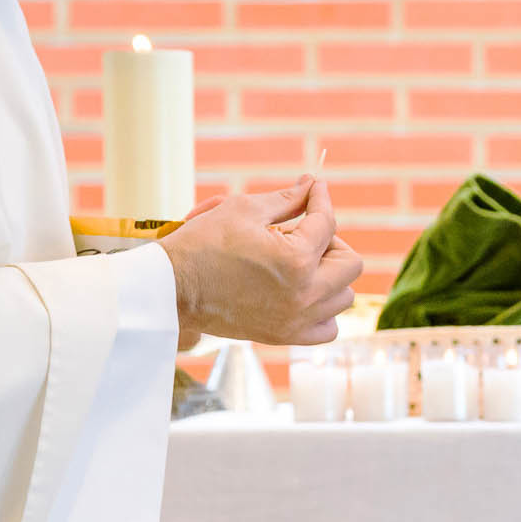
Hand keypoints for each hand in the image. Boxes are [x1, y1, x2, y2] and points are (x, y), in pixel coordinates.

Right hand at [159, 177, 362, 345]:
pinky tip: (301, 292)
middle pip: (349, 263)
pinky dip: (323, 310)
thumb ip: (287, 199)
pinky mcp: (284, 337)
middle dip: (330, 242)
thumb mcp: (244, 209)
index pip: (327, 222)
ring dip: (329, 276)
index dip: (320, 199)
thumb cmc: (201, 245)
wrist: (171, 289)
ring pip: (343, 297)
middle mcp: (304, 295)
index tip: (314, 188)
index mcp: (296, 260)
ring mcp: (296, 320)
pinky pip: (327, 328)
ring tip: (299, 263)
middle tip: (304, 233)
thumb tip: (311, 184)